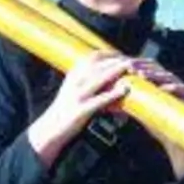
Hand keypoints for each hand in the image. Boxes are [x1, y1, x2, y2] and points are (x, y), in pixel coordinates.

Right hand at [28, 52, 134, 166]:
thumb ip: (86, 78)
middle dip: (116, 61)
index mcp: (73, 75)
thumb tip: (105, 69)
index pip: (92, 57)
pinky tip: (125, 90)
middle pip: (98, 65)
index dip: (109, 54)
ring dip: (116, 71)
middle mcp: (74, 82)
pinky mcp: (81, 110)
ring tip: (131, 68)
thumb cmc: (66, 107)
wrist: (51, 128)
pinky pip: (100, 99)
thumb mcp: (73, 88)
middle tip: (132, 60)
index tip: (122, 54)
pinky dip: (113, 93)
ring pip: (99, 79)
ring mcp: (77, 96)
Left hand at [128, 59, 183, 178]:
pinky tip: (163, 88)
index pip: (148, 67)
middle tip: (130, 67)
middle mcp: (172, 82)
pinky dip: (173, 88)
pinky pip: (182, 90)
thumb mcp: (142, 110)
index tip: (122, 66)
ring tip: (142, 75)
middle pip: (158, 68)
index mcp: (161, 82)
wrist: (177, 142)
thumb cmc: (158, 125)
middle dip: (143, 66)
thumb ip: (130, 102)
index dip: (136, 64)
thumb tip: (110, 99)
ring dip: (155, 75)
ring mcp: (182, 89)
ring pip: (169, 77)